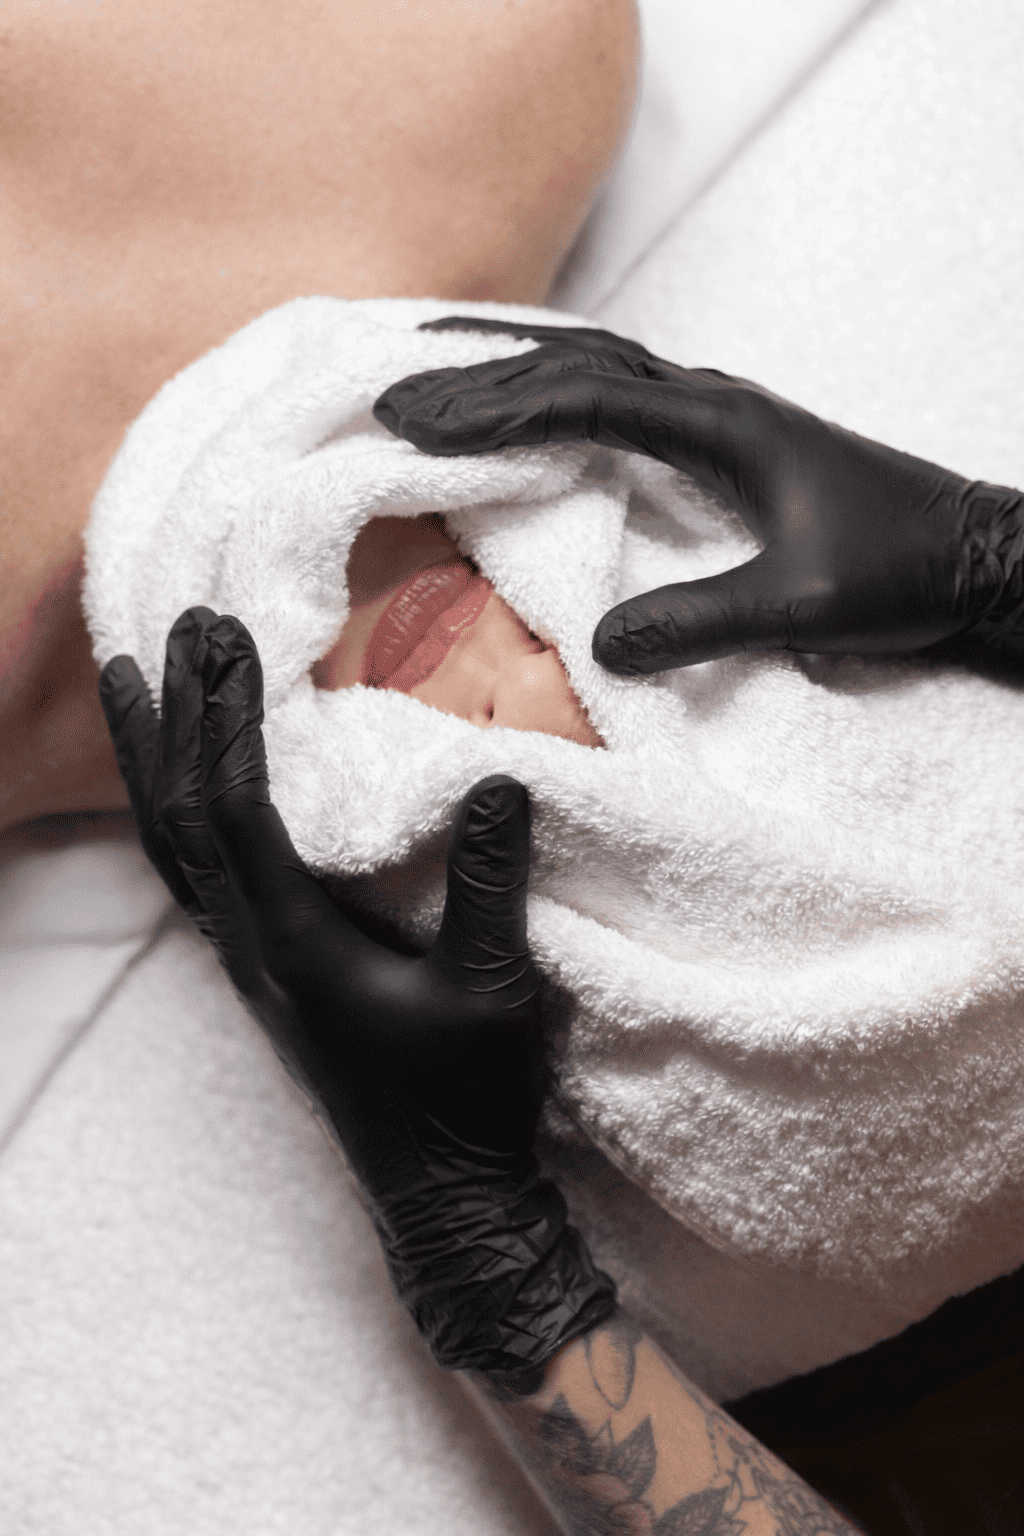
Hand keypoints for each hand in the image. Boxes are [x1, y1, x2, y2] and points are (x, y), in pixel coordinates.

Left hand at [99, 607, 614, 1375]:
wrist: (444, 1197)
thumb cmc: (466, 1102)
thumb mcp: (494, 989)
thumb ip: (490, 883)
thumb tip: (499, 778)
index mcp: (292, 942)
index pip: (234, 809)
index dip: (224, 718)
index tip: (222, 638)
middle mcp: (250, 948)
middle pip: (178, 818)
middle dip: (173, 720)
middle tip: (173, 633)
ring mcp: (252, 964)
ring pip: (173, 848)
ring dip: (156, 762)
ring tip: (138, 688)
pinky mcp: (271, 975)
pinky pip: (198, 876)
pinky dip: (181, 811)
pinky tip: (196, 787)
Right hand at [374, 316, 1023, 673]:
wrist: (974, 553)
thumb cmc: (897, 571)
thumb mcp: (795, 605)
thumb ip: (696, 621)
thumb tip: (599, 646)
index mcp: (720, 424)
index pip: (583, 401)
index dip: (494, 409)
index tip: (415, 418)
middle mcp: (712, 400)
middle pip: (576, 366)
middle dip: (480, 377)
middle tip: (392, 388)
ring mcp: (718, 410)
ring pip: (598, 365)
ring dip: (515, 364)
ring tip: (434, 363)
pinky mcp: (723, 434)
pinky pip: (622, 391)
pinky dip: (560, 385)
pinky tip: (531, 399)